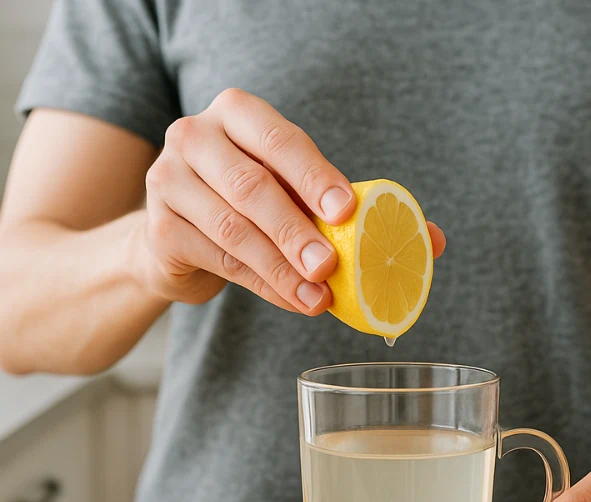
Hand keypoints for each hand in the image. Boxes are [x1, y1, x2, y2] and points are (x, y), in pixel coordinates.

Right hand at [133, 88, 445, 312]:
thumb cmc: (253, 203)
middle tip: (331, 268)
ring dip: (282, 268)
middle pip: (251, 186)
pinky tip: (294, 300)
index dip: (314, 175)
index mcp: (237, 112)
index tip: (346, 211)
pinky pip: (219, 260)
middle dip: (297, 231)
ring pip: (233, 229)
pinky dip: (263, 285)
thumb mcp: (298, 193)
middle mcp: (194, 136)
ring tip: (319, 297)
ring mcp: (168, 181)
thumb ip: (356, 208)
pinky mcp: (159, 230)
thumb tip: (431, 240)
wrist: (177, 236)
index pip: (279, 139)